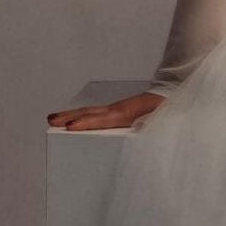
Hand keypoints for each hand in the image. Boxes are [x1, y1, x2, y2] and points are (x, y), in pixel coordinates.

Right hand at [47, 92, 166, 130]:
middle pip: (90, 113)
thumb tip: (141, 132)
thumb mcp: (164, 120)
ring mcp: (118, 108)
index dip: (87, 124)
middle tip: (50, 121)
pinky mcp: (119, 110)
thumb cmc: (170, 111)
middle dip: (69, 117)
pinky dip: (83, 116)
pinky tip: (76, 120)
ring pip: (91, 111)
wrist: (176, 92)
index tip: (70, 127)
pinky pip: (97, 113)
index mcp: (129, 114)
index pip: (103, 119)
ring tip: (53, 119)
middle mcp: (119, 109)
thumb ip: (151, 127)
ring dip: (72, 115)